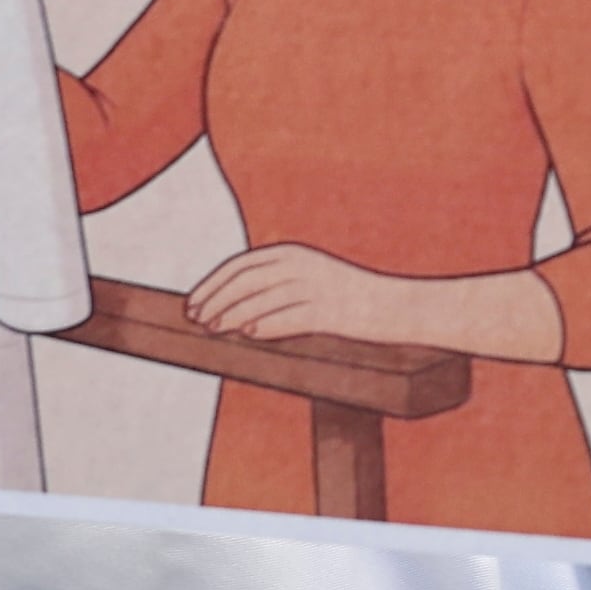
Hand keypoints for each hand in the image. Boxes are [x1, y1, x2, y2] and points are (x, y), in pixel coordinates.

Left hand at [185, 245, 425, 345]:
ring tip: (215, 330)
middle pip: (245, 281)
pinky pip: (291, 317)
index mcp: (293, 254)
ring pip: (262, 300)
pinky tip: (249, 335)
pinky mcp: (331, 311)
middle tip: (198, 321)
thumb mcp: (310, 278)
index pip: (240, 266)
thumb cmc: (349, 298)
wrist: (398, 306)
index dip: (211, 284)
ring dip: (233, 315)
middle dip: (216, 301)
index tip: (191, 303)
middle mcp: (302, 266)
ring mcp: (317, 288)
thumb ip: (275, 283)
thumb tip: (231, 306)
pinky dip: (267, 325)